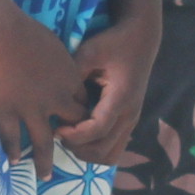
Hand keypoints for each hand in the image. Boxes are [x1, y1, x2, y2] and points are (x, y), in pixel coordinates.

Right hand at [0, 16, 91, 178]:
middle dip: (72, 141)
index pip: (82, 106)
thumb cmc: (30, 33)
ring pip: (43, 143)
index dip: (80, 117)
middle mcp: (56, 100)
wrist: (2, 32)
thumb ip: (62, 66)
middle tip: (68, 153)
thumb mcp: (57, 48)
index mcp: (70, 82)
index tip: (76, 125)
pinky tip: (13, 162)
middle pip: (71, 127)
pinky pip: (11, 137)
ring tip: (44, 176)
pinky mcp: (8, 110)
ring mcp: (31, 109)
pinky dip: (13, 151)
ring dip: (44, 161)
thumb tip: (60, 72)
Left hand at [59, 13, 159, 165]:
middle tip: (58, 132)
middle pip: (103, 150)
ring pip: (109, 155)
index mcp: (121, 98)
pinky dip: (95, 149)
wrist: (141, 38)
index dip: (74, 135)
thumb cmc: (114, 43)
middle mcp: (130, 115)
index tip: (55, 128)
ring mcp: (131, 121)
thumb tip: (53, 98)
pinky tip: (80, 134)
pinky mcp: (129, 122)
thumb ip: (73, 75)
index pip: (98, 130)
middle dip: (77, 147)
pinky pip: (113, 148)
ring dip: (87, 153)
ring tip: (69, 136)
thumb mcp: (90, 52)